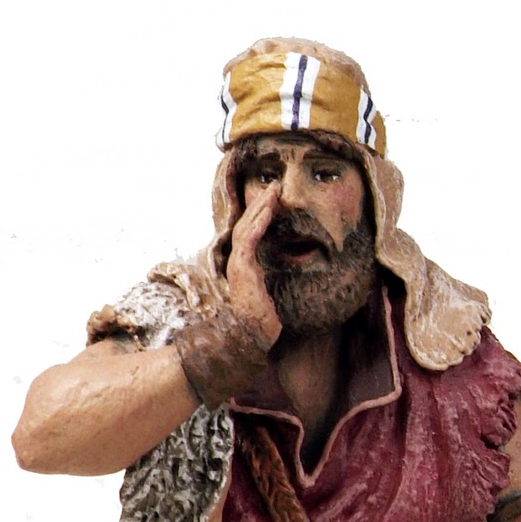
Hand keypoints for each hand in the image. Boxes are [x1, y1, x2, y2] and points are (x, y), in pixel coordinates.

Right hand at [226, 188, 280, 348]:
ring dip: (261, 207)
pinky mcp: (242, 267)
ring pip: (247, 226)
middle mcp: (238, 261)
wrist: (251, 334)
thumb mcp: (269, 292)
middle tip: (275, 187)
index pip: (251, 233)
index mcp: (245, 265)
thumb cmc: (261, 320)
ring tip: (274, 191)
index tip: (275, 201)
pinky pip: (249, 239)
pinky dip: (259, 223)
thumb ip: (269, 279)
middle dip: (262, 204)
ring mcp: (238, 263)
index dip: (261, 215)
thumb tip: (282, 275)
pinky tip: (268, 209)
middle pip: (247, 224)